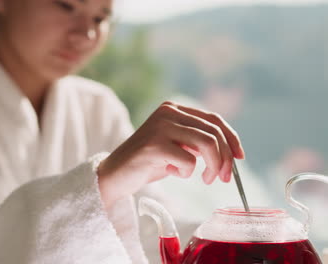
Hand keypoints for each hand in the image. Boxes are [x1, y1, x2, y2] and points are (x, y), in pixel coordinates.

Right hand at [97, 101, 244, 207]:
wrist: (115, 174)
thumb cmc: (148, 162)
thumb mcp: (176, 146)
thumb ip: (197, 140)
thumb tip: (231, 151)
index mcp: (173, 108)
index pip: (213, 119)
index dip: (232, 138)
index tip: (240, 158)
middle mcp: (168, 112)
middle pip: (214, 132)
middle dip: (226, 159)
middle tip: (224, 178)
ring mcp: (160, 126)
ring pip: (207, 144)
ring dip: (214, 167)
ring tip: (207, 179)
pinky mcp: (154, 145)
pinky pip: (188, 162)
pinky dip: (186, 173)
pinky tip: (172, 173)